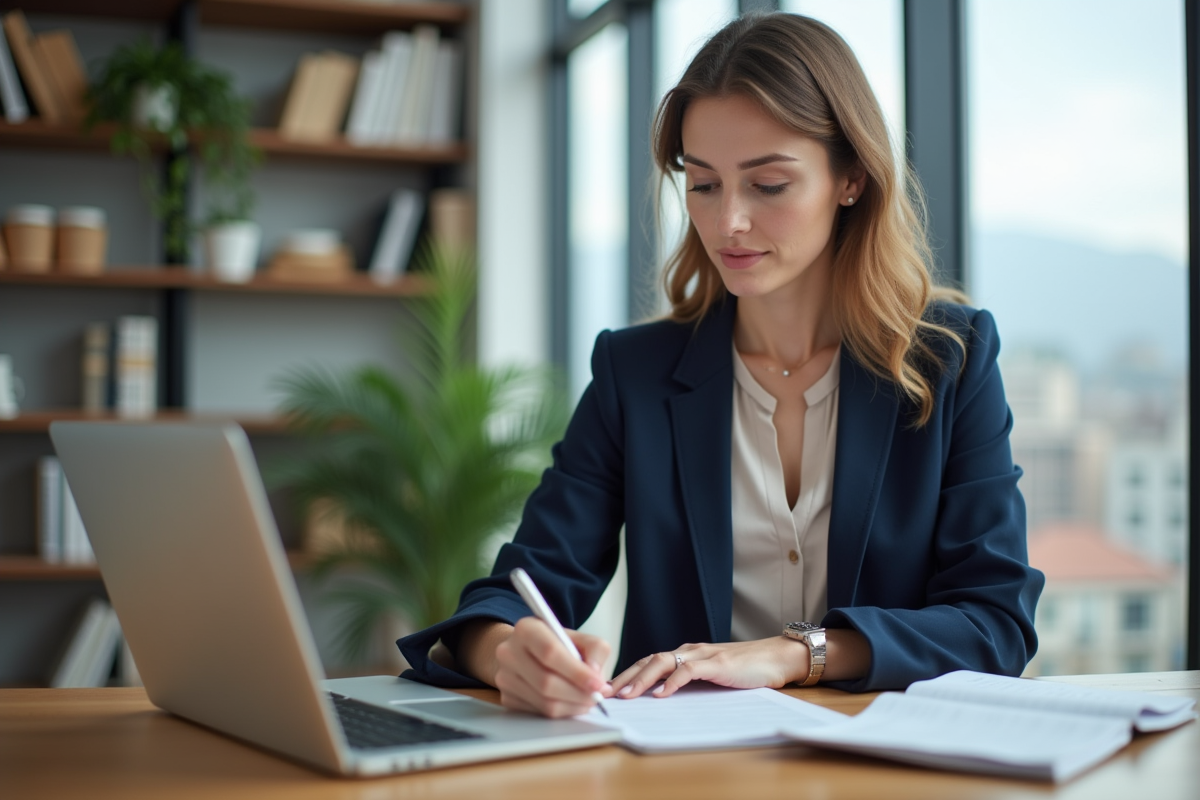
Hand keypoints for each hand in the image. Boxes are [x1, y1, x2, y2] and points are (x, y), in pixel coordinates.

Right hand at [490, 617, 612, 717]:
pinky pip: (539, 713)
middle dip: (578, 694)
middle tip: (597, 697)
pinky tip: (570, 702)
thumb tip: (595, 676)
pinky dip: (561, 712)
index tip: (597, 684)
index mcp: (527, 629)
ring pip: (544, 702)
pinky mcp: (506, 697)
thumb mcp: (580, 638)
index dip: (576, 672)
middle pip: (546, 682)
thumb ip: (595, 650)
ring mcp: (504, 677)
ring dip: (572, 706)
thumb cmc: (558, 645)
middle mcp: (509, 652)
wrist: (529, 653)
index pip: (550, 652)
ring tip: (587, 700)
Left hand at [610, 637, 808, 698]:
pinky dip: (673, 681)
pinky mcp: (717, 663)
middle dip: (625, 677)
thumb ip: (690, 683)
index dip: (628, 675)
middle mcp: (689, 651)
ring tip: (627, 695)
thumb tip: (662, 700)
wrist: (775, 658)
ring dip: (642, 679)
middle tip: (606, 694)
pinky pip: (689, 670)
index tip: (609, 690)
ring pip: (663, 661)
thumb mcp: (711, 678)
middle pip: (649, 660)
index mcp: (686, 654)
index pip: (649, 662)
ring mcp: (702, 655)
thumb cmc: (745, 670)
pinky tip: (662, 694)